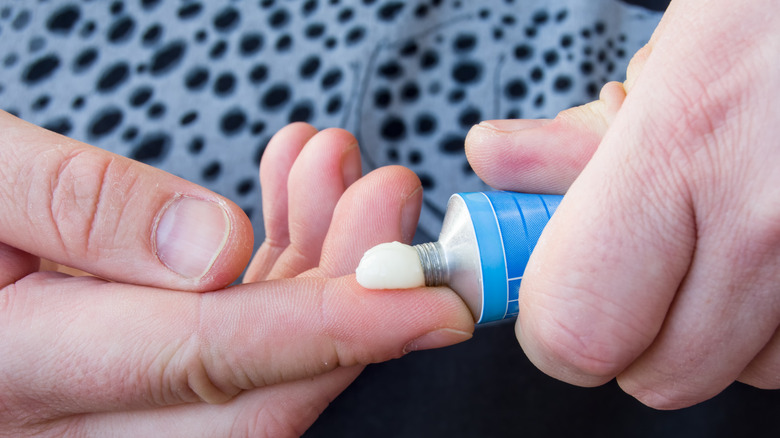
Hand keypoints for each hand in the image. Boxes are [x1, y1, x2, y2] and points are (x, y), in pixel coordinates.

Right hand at [0, 115, 472, 435]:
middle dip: (345, 296)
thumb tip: (219, 247)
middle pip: (252, 389)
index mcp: (16, 370)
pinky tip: (295, 195)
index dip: (330, 332)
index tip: (427, 302)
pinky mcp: (128, 369)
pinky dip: (276, 268)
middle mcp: (70, 418)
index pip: (208, 362)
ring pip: (251, 363)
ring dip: (317, 267)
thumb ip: (78, 209)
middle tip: (385, 193)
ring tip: (334, 165)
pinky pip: (224, 335)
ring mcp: (102, 405)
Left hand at [466, 0, 778, 408]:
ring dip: (712, 330)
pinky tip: (768, 258)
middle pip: (658, 376)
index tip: (556, 310)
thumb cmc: (778, 31)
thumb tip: (491, 159)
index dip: (553, 334)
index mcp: (677, 148)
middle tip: (637, 274)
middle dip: (632, 337)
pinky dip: (772, 325)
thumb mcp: (673, 59)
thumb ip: (575, 137)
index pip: (577, 328)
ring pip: (737, 372)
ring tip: (720, 243)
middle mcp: (764, 218)